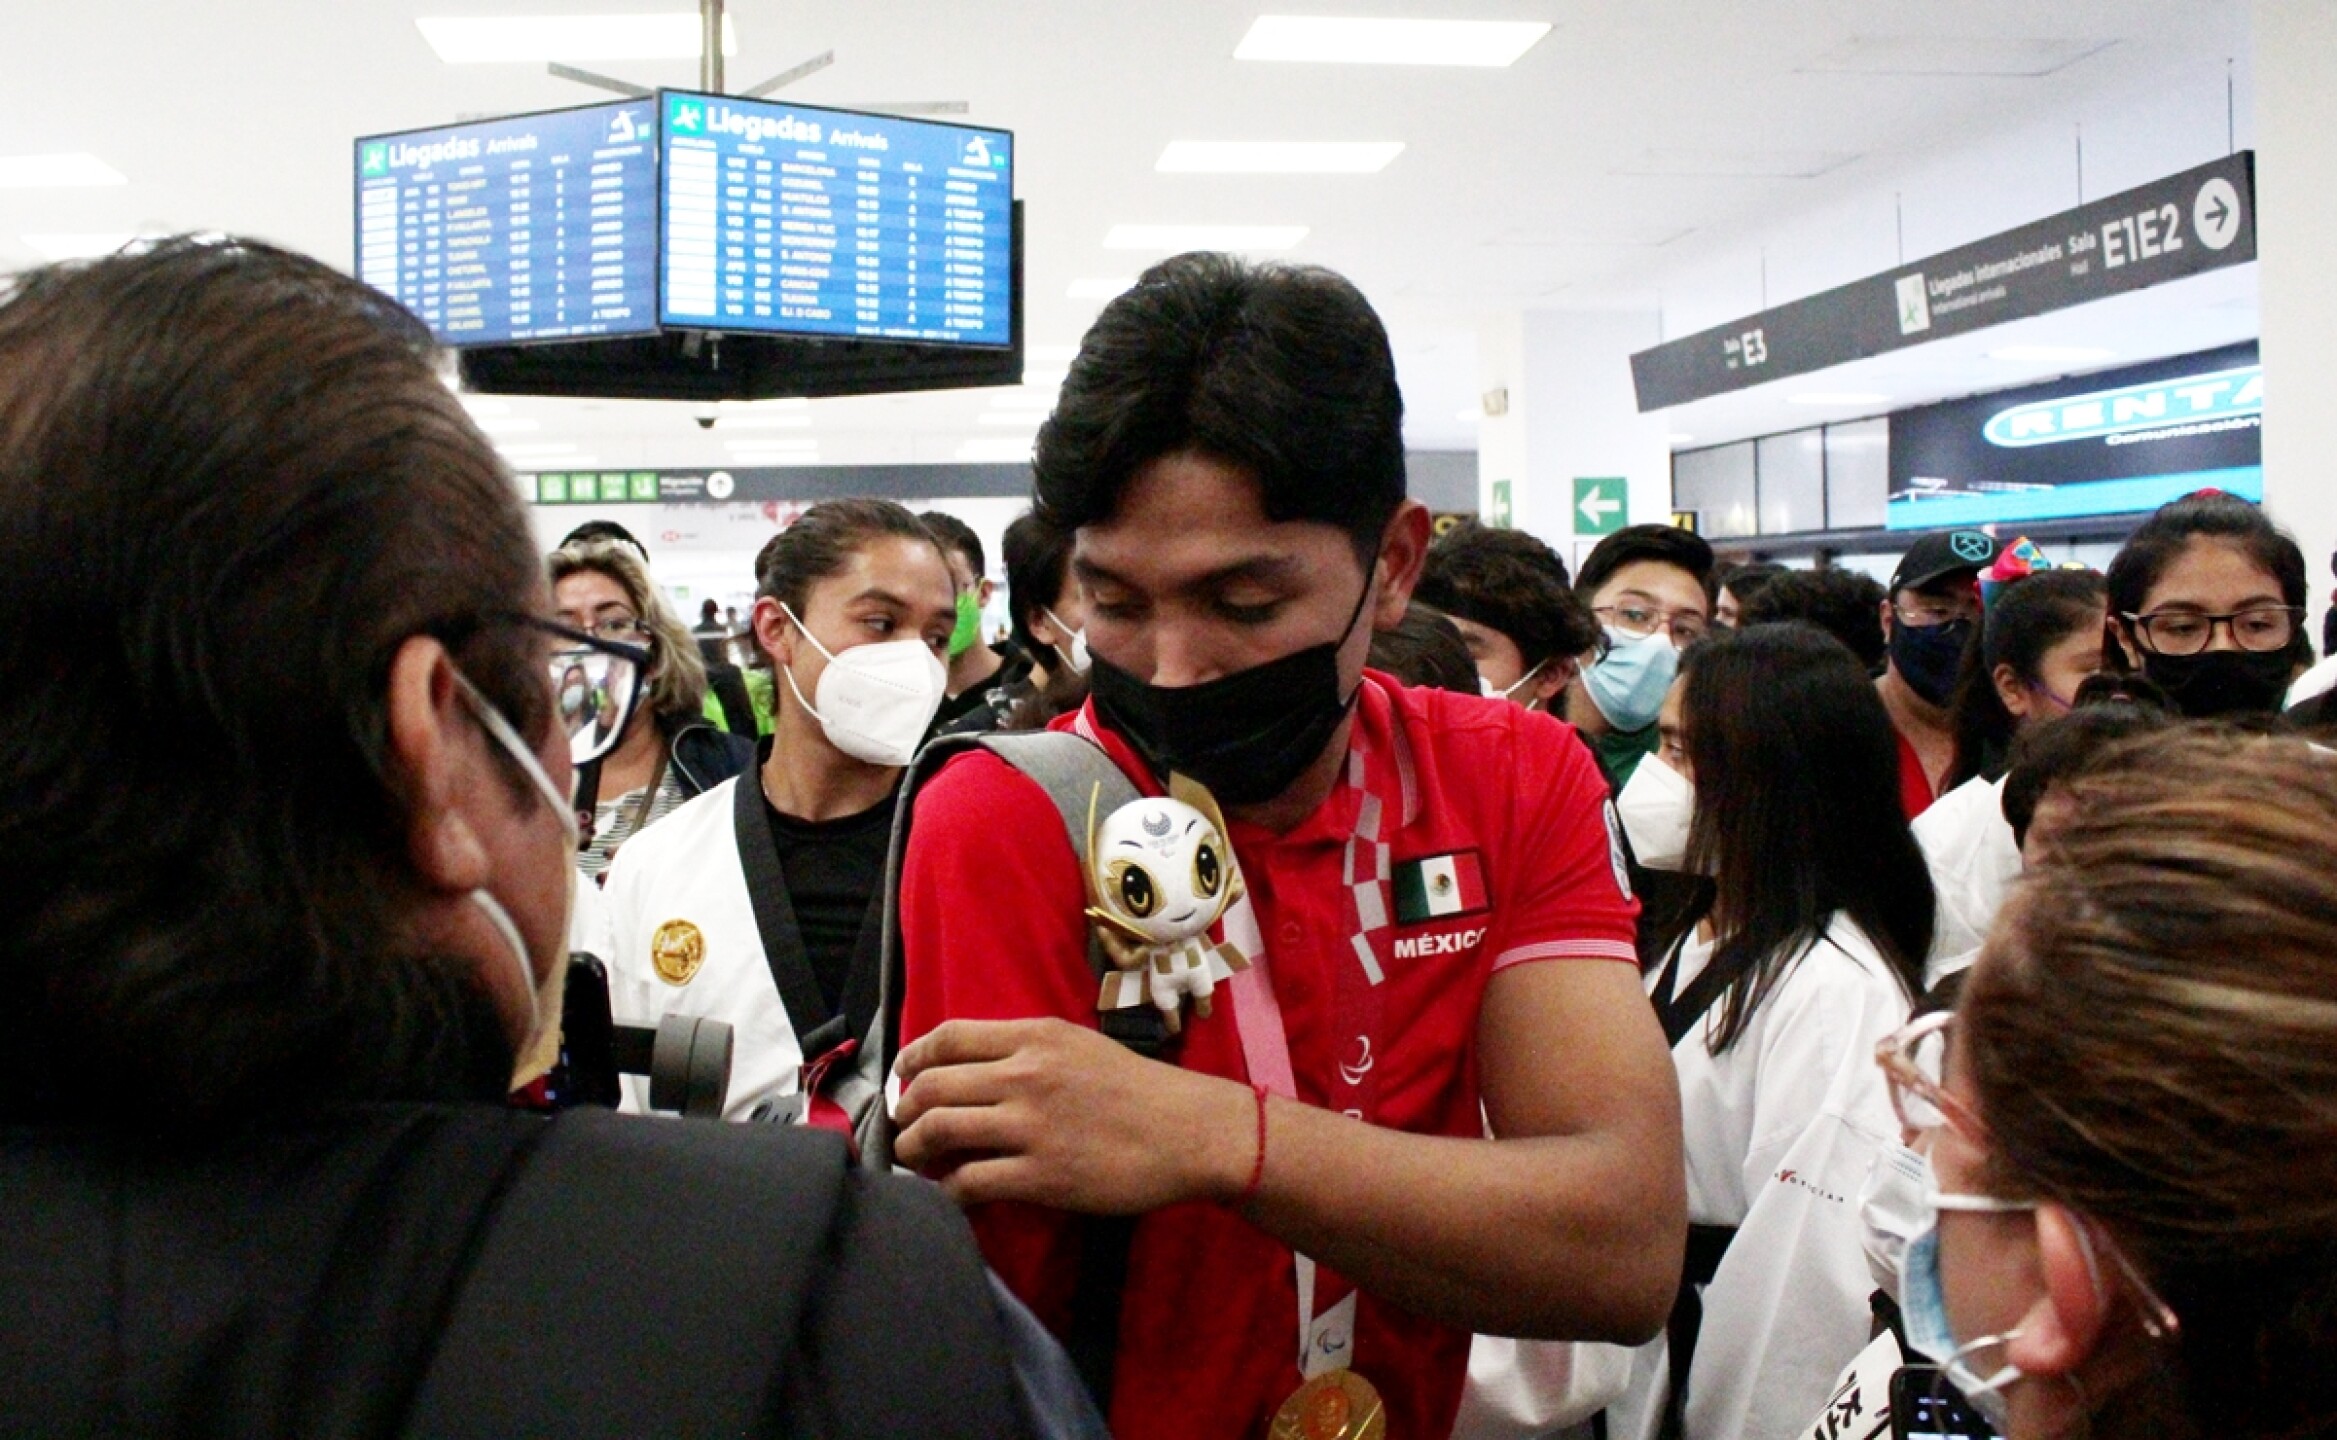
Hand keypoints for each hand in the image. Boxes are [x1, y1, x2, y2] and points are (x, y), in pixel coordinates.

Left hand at [892, 1017, 1254, 1213]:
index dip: (913, 1058)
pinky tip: (948, 1194)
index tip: (903, 1078)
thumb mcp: (1078, 1046)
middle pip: (932, 1086)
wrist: (1187, 1132)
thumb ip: (1025, 1051)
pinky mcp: (1040, 1176)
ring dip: (913, 1149)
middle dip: (905, 1109)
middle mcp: (1024, 1075)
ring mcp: (1030, 1126)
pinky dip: (946, 1190)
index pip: (947, 1037)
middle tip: (904, 1126)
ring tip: (913, 1158)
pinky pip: (969, 1182)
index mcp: (1034, 1037)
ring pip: (939, 1131)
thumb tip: (971, 1070)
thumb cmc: (1137, 1088)